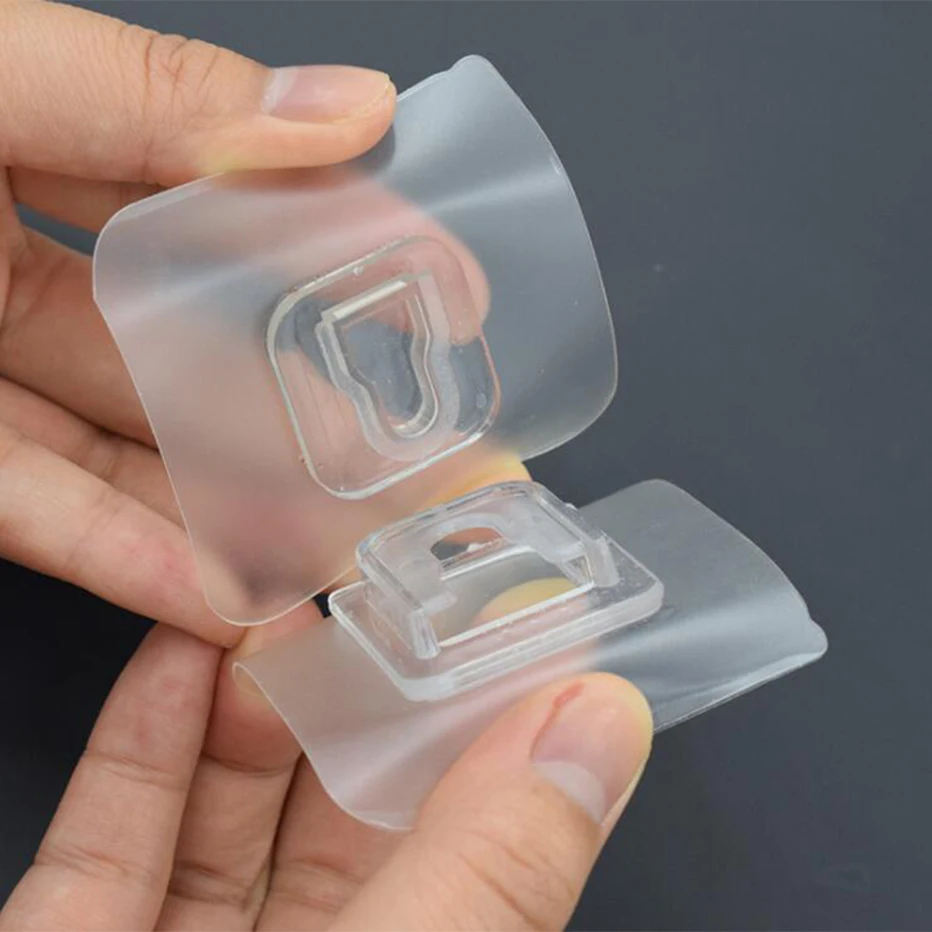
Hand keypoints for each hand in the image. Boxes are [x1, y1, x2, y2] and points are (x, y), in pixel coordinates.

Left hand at [0, 1, 525, 643]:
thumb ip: (156, 91)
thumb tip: (349, 109)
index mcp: (51, 153)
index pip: (236, 206)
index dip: (350, 245)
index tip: (452, 293)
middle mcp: (22, 273)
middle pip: (200, 359)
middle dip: (312, 418)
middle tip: (413, 468)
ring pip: (137, 454)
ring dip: (239, 511)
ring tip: (341, 554)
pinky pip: (51, 520)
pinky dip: (136, 562)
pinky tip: (222, 596)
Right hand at [0, 619, 651, 930]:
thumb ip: (499, 880)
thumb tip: (601, 727)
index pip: (478, 859)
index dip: (493, 738)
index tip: (501, 632)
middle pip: (344, 836)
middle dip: (355, 707)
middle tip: (376, 598)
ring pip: (224, 830)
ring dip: (246, 709)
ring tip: (279, 605)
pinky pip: (106, 857)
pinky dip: (141, 755)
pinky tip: (174, 665)